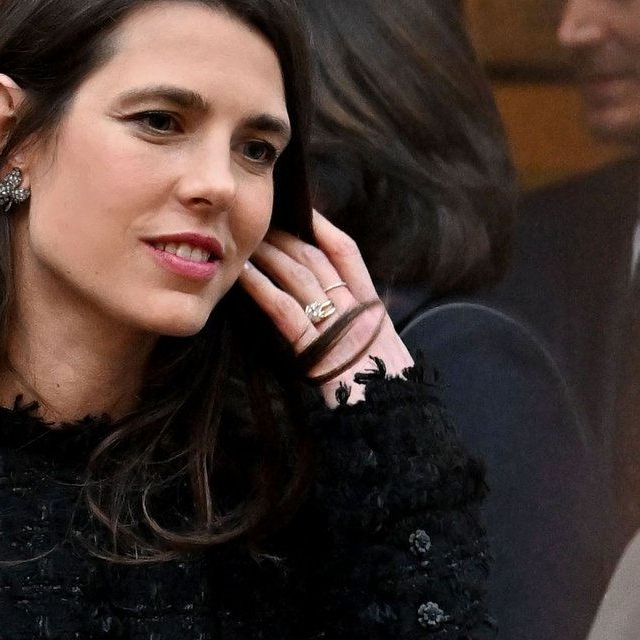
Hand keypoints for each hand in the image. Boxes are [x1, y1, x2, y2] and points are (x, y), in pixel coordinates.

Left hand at [241, 212, 414, 406]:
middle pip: (318, 260)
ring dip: (270, 255)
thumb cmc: (388, 405)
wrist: (397, 428)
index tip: (305, 211)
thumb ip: (361, 340)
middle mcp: (357, 314)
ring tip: (246, 242)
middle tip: (260, 223)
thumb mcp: (384, 365)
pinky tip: (242, 275)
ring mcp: (338, 330)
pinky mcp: (318, 353)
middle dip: (288, 236)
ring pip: (300, 278)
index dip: (325, 230)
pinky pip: (286, 311)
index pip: (348, 256)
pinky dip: (262, 288)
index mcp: (373, 314)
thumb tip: (334, 322)